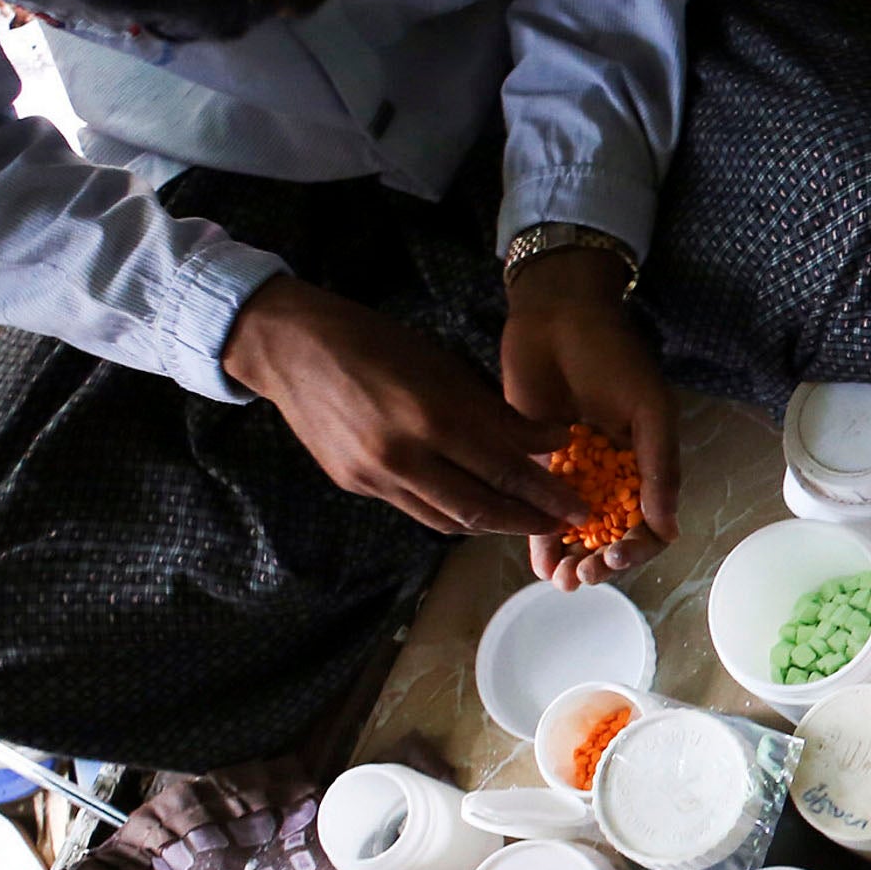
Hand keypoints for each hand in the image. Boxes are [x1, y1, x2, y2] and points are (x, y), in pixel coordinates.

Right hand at [223, 275, 581, 537]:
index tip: (580, 506)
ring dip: (494, 526)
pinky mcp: (355, 485)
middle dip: (529, 522)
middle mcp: (404, 456)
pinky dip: (454, 515)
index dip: (547, 494)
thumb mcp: (444, 366)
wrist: (290, 348)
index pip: (506, 469)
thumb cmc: (377, 343)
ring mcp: (375, 477)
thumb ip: (496, 413)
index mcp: (433, 416)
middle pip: (482, 508)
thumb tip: (552, 442)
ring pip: (449, 520)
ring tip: (528, 521)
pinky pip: (417, 511)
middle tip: (565, 525)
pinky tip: (478, 508)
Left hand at [502, 247, 678, 586]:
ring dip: (573, 559)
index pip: (650, 524)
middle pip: (613, 535)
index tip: (615, 556)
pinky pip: (539, 508)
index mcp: (647, 465)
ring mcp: (574, 471)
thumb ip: (660, 468)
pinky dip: (540, 539)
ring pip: (577, 530)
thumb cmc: (613, 357)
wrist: (556, 318)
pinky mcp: (535, 462)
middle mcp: (613, 476)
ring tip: (562, 578)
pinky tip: (539, 563)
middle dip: (602, 562)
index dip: (637, 548)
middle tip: (583, 575)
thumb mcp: (649, 410)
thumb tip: (668, 529)